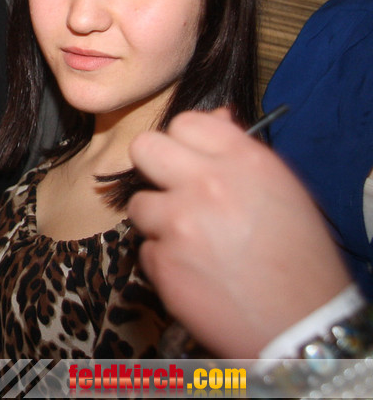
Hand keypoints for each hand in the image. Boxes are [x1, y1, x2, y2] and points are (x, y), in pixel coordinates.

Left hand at [127, 110, 351, 357]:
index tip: (189, 159)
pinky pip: (145, 248)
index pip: (185, 121)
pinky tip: (195, 271)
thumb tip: (215, 116)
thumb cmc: (298, 258)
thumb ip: (239, 152)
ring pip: (139, 203)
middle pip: (145, 148)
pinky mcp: (161, 260)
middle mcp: (207, 184)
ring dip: (158, 221)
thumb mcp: (280, 190)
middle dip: (153, 168)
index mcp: (243, 160)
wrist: (301, 324)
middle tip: (172, 190)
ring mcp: (179, 222)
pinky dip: (164, 260)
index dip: (183, 142)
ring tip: (194, 241)